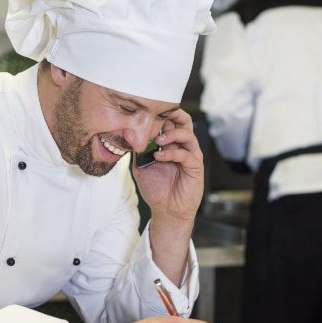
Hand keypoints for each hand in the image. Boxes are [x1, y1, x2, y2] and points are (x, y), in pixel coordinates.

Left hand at [132, 108, 203, 282]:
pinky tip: (160, 156)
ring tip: (158, 140)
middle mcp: (183, 147)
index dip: (162, 115)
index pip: (171, 122)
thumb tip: (126, 135)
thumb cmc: (156, 188)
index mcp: (171, 144)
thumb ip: (137, 151)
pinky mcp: (195, 167)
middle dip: (173, 116)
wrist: (166, 210)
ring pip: (188, 135)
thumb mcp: (140, 166)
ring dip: (172, 134)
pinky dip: (173, 152)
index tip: (149, 112)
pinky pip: (187, 154)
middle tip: (159, 117)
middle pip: (184, 122)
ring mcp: (191, 156)